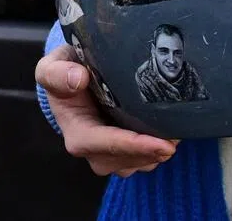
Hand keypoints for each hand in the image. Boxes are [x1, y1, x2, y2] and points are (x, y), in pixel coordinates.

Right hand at [35, 44, 177, 176]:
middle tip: (178, 139)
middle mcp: (93, 148)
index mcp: (77, 132)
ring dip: (156, 153)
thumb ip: (58, 72)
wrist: (71, 77)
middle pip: (124, 159)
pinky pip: (143, 158)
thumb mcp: (53, 67)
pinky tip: (173, 132)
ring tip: (179, 134)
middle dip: (150, 153)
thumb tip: (78, 78)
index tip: (160, 144)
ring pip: (136, 163)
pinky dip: (157, 149)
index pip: (104, 145)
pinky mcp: (123, 148)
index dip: (133, 146)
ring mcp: (109, 152)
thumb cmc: (64, 72)